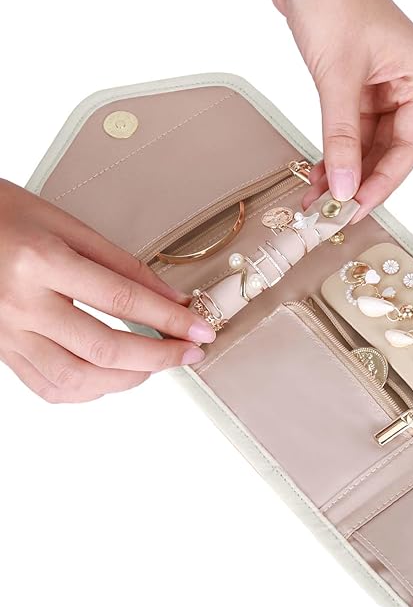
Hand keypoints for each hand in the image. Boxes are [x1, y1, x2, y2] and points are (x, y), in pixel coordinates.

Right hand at [0, 180, 214, 402]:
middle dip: (158, 357)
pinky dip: (88, 390)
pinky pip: (48, 387)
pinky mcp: (1, 351)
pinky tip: (108, 376)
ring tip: (152, 365)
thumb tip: (169, 298)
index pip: (121, 299)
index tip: (199, 329)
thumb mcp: (65, 225)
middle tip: (188, 353)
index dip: (169, 320)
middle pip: (103, 349)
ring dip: (126, 379)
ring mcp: (7, 334)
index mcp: (40, 261)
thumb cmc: (3, 217)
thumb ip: (121, 265)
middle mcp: (21, 304)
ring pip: (76, 379)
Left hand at [268, 0, 412, 219]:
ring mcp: (380, 87)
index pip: (411, 146)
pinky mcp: (355, 86)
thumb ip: (341, 136)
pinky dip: (333, 154)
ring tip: (319, 201)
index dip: (385, 182)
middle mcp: (405, 84)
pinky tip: (317, 175)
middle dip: (360, 182)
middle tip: (336, 212)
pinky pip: (348, 131)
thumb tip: (344, 185)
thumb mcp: (337, 76)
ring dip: (343, 173)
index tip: (358, 207)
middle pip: (389, 150)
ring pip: (366, 145)